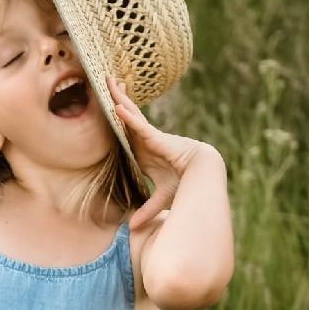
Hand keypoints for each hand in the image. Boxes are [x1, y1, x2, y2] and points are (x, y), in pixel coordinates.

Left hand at [108, 75, 218, 230]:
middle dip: (115, 97)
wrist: (204, 173)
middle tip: (104, 80)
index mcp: (142, 150)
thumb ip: (146, 210)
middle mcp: (144, 140)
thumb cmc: (184, 181)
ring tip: (108, 81)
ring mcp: (149, 137)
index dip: (115, 118)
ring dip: (119, 98)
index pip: (124, 131)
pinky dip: (129, 119)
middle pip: (125, 115)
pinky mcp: (157, 139)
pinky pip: (139, 127)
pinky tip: (118, 108)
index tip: (104, 105)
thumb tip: (132, 229)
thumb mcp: (161, 197)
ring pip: (130, 115)